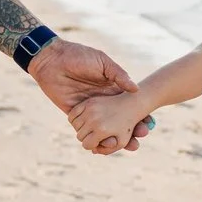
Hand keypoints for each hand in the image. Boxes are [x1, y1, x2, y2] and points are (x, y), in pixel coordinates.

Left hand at [29, 39, 151, 151]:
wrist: (52, 59)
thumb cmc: (79, 55)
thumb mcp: (102, 62)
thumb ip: (118, 75)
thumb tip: (135, 88)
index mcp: (110, 88)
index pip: (128, 105)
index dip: (139, 114)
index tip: (149, 122)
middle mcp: (101, 101)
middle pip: (119, 120)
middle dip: (132, 130)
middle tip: (141, 137)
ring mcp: (88, 110)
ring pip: (104, 128)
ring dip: (116, 138)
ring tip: (129, 145)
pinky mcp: (74, 114)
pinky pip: (85, 130)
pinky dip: (95, 139)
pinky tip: (105, 145)